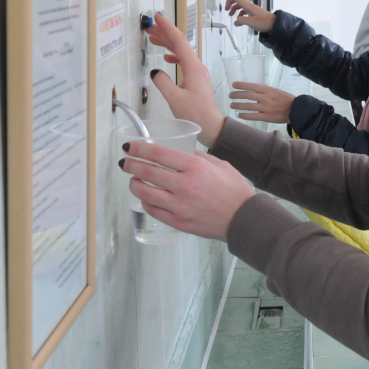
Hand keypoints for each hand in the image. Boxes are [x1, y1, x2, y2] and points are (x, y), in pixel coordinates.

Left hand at [120, 142, 253, 240]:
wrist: (244, 219)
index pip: (158, 154)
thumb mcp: (220, 164)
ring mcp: (180, 205)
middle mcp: (185, 185)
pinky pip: (153, 209)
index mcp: (195, 167)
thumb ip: (198, 157)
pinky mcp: (178, 222)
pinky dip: (145, 201)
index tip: (130, 147)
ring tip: (134, 179)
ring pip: (145, 192)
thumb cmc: (235, 190)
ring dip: (134, 183)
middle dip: (131, 164)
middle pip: (147, 172)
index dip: (139, 149)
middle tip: (125, 162)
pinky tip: (146, 196)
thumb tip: (179, 151)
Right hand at [144, 12, 224, 146]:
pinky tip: (166, 57)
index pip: (179, 42)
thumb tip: (155, 71)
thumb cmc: (195, 114)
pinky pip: (184, 61)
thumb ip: (162, 83)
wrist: (211, 126)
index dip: (167, 28)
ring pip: (181, 52)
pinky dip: (173, 55)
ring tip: (153, 38)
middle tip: (149, 26)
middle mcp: (197, 66)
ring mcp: (197, 72)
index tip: (157, 16)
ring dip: (167, 43)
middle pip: (179, 44)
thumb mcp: (174, 99)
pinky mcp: (196, 79)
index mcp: (193, 68)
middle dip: (164, 33)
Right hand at [221, 0, 276, 31]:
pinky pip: (244, 11)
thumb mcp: (251, 22)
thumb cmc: (264, 22)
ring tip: (231, 15)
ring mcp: (251, 9)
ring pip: (240, 5)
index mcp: (248, 6)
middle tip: (226, 9)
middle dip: (230, 2)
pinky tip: (240, 20)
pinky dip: (240, 14)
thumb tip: (235, 21)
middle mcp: (249, 6)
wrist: (274, 24)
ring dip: (234, 9)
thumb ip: (241, 21)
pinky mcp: (253, 13)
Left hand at [230, 82, 294, 122]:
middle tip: (230, 95)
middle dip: (237, 95)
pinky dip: (245, 115)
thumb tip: (253, 91)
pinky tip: (239, 115)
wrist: (295, 109)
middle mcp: (265, 98)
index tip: (233, 84)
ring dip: (239, 105)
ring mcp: (265, 108)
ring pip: (248, 106)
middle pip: (248, 95)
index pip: (251, 86)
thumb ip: (265, 91)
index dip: (241, 85)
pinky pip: (253, 116)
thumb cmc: (285, 99)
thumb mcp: (275, 91)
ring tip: (232, 105)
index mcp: (267, 90)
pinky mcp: (267, 117)